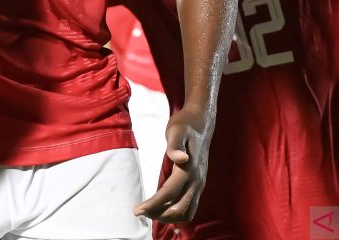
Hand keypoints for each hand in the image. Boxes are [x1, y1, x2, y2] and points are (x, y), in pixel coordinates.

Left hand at [135, 106, 211, 222]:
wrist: (201, 122)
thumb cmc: (185, 125)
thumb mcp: (176, 130)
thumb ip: (175, 145)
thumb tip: (179, 158)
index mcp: (189, 169)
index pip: (169, 193)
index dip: (153, 204)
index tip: (137, 210)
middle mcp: (197, 180)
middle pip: (179, 209)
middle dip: (158, 214)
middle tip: (140, 211)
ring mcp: (200, 184)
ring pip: (187, 212)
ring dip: (168, 217)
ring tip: (149, 212)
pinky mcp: (199, 185)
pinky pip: (190, 207)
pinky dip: (176, 213)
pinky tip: (163, 209)